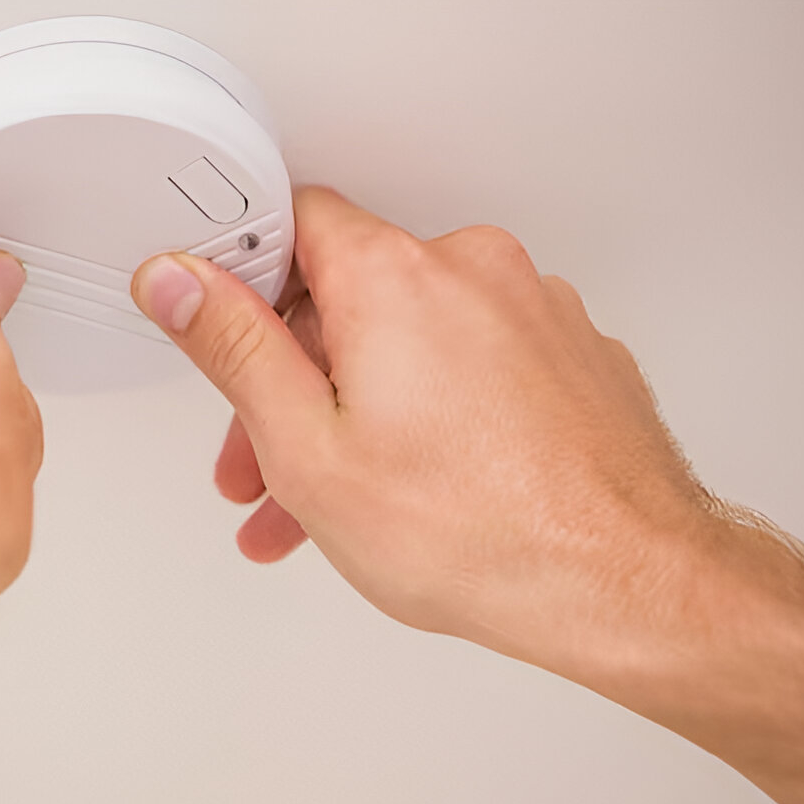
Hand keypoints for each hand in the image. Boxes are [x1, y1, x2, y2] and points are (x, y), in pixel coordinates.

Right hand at [131, 188, 803, 803]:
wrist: (625, 583)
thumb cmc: (480, 531)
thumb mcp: (309, 449)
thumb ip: (234, 349)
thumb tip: (179, 282)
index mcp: (394, 276)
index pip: (291, 220)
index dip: (240, 279)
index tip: (218, 327)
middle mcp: (471, 270)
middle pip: (346, 298)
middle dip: (292, 383)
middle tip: (262, 464)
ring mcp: (531, 310)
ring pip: (406, 343)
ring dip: (354, 413)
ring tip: (324, 508)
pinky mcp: (569, 353)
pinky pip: (469, 365)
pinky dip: (426, 412)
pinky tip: (408, 488)